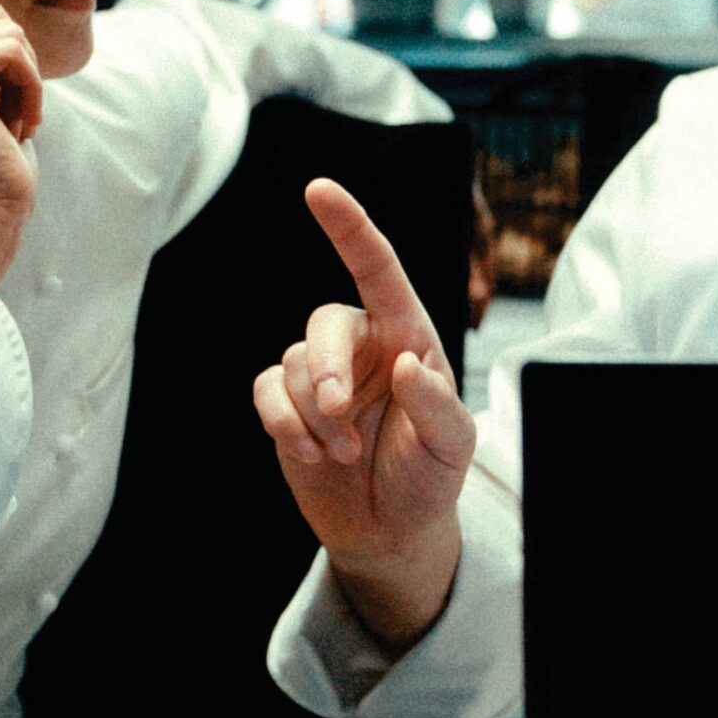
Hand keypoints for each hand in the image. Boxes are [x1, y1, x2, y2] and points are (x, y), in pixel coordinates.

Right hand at [0, 3, 42, 285]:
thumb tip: (2, 18)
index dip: (12, 66)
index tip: (2, 113)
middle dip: (21, 70)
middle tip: (10, 119)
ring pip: (9, 32)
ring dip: (27, 82)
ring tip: (11, 123)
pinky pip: (13, 51)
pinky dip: (32, 88)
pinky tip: (20, 126)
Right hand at [254, 179, 474, 650]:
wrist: (390, 529)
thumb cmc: (429, 476)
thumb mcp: (451, 445)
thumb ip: (436, 404)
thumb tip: (403, 364)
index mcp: (407, 336)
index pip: (377, 270)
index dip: (348, 227)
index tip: (318, 189)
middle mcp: (361, 345)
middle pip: (324, 321)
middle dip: (328, 368)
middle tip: (342, 414)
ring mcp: (319, 374)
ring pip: (294, 363)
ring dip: (315, 415)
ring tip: (345, 453)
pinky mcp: (286, 405)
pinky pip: (266, 391)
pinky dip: (284, 423)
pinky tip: (311, 454)